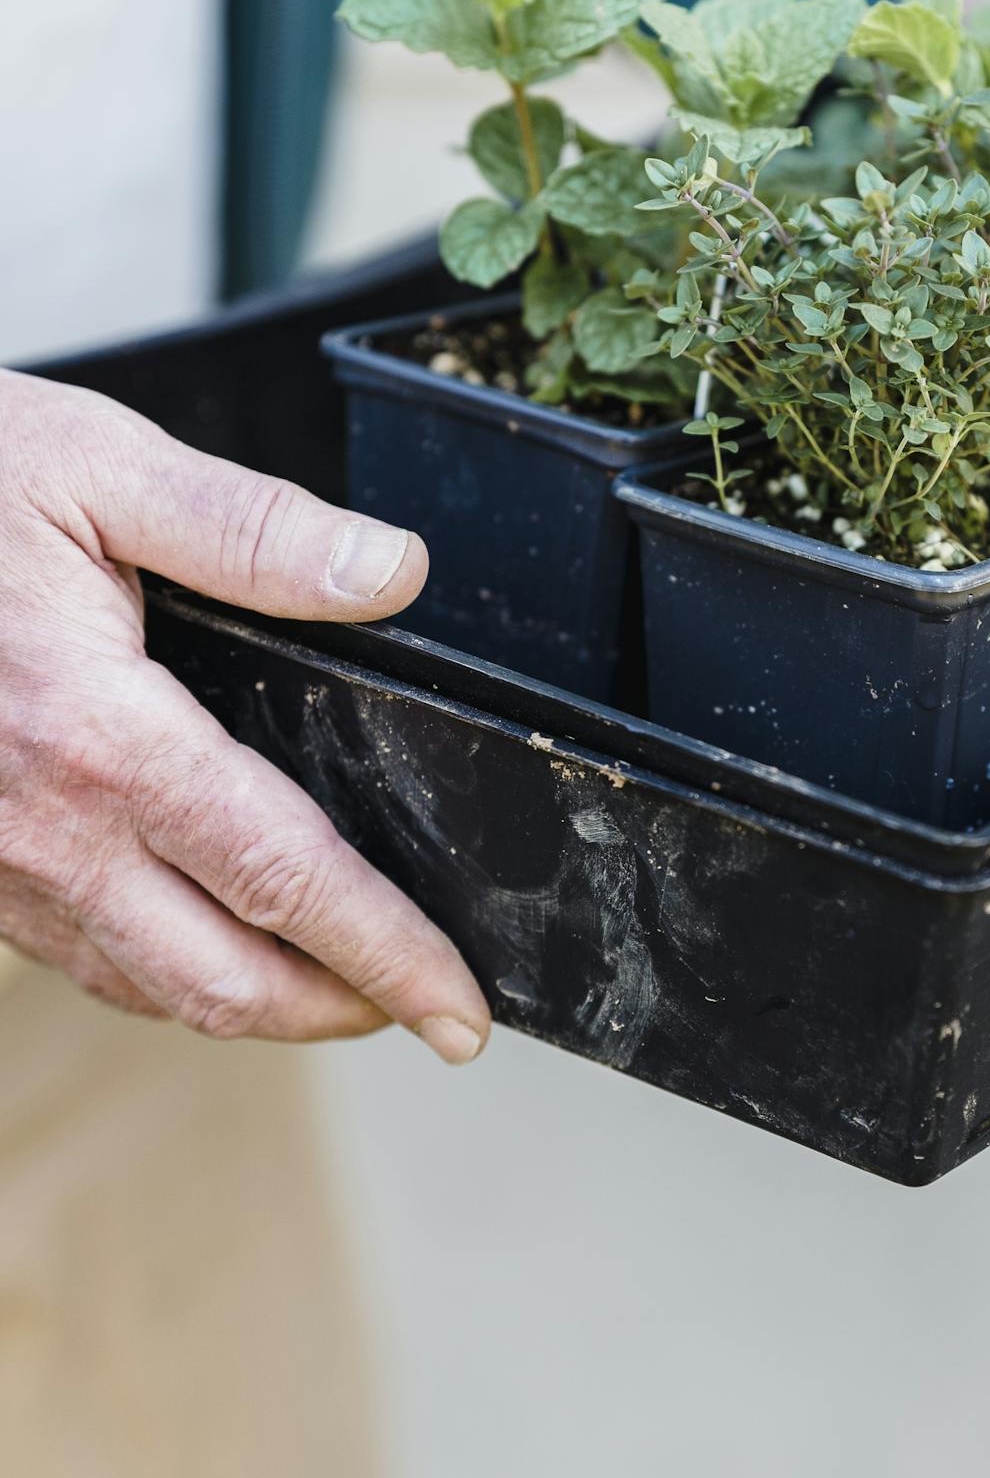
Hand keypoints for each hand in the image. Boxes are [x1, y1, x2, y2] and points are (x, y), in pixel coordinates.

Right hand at [0, 372, 489, 1059]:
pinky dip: (160, 972)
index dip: (389, 956)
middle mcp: (42, 828)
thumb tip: (389, 571)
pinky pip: (73, 956)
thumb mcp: (94, 467)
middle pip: (223, 978)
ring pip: (144, 985)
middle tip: (422, 1007)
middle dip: (339, 1010)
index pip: (288, 882)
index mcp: (100, 736)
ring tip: (337, 984)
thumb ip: (252, 529)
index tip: (460, 1010)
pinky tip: (205, 938)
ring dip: (252, 1004)